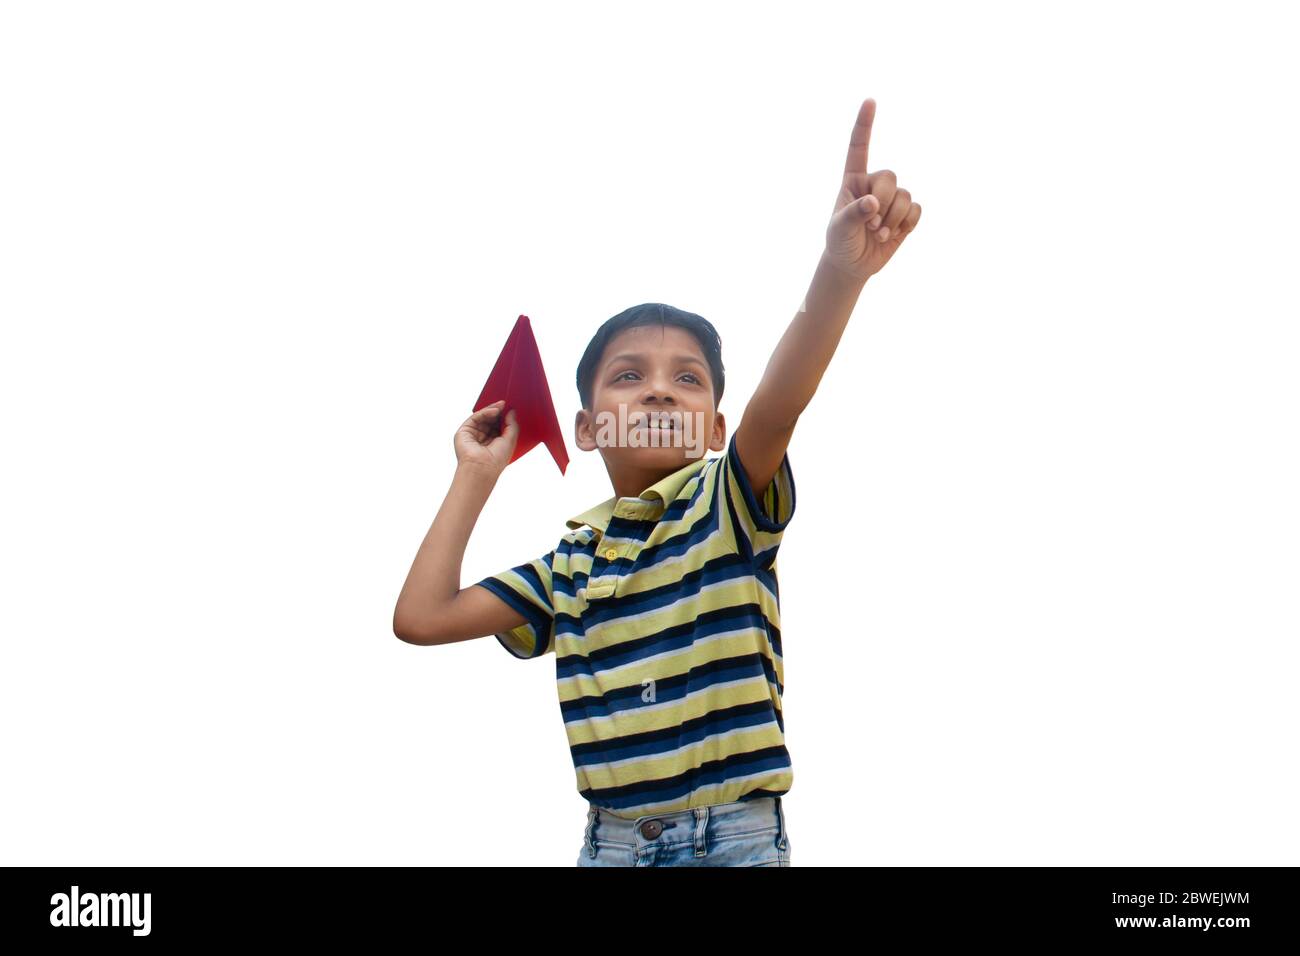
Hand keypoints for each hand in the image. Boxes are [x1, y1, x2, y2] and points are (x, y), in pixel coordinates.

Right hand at [454, 400, 518, 475]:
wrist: (482, 468)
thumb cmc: (496, 460)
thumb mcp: (510, 440)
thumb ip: (512, 424)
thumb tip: (511, 412)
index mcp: (494, 442)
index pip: (499, 425)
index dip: (504, 417)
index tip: (511, 408)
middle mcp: (483, 438)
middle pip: (490, 420)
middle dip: (498, 411)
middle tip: (505, 404)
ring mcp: (473, 434)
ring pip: (482, 417)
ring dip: (492, 410)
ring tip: (501, 406)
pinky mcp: (464, 431)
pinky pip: (475, 418)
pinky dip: (485, 412)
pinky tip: (494, 411)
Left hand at [824, 98, 921, 280]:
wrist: (852, 265)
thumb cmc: (840, 241)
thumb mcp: (839, 229)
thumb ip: (853, 214)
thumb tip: (873, 203)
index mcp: (853, 180)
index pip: (859, 148)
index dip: (864, 125)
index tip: (869, 101)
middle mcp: (874, 185)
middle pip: (890, 177)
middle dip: (883, 203)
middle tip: (869, 226)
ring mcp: (891, 199)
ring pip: (905, 196)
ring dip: (893, 219)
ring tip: (878, 234)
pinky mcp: (905, 215)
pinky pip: (917, 210)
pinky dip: (906, 224)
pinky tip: (894, 234)